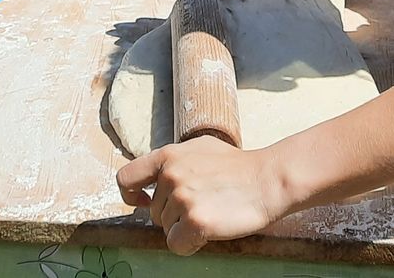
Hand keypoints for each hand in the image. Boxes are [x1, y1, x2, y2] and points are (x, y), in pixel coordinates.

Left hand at [116, 137, 287, 255]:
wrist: (267, 180)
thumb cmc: (238, 166)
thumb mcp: (199, 148)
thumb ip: (173, 161)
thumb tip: (152, 178)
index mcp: (168, 155)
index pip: (126, 178)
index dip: (130, 195)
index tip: (141, 202)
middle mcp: (170, 175)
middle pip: (153, 212)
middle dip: (173, 214)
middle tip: (202, 204)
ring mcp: (182, 198)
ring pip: (166, 229)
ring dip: (184, 227)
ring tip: (211, 211)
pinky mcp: (195, 221)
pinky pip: (176, 245)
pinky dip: (190, 244)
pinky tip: (208, 230)